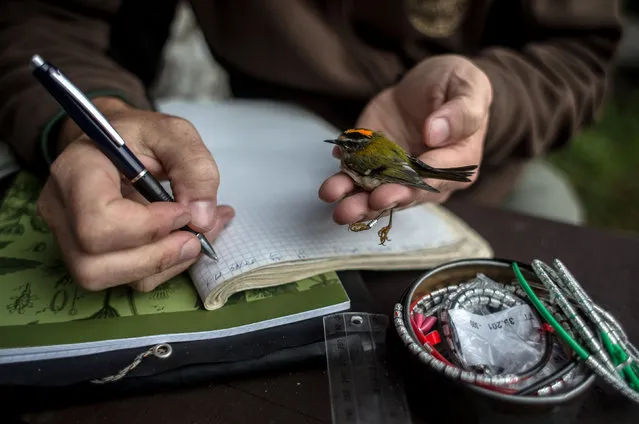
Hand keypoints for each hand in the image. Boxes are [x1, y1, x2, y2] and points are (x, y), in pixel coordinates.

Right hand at [37, 97, 233, 291]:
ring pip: (107, 279)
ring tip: (195, 238)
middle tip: (196, 234)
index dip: (147, 227)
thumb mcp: (174, 133)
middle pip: (94, 263)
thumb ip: (195, 166)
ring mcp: (67, 238)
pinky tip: (183, 241)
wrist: (117, 142)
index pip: (97, 221)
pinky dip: (163, 268)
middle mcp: (61, 210)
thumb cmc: (140, 136)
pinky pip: (123, 279)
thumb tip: (202, 219)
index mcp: (75, 171)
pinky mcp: (88, 255)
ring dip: (162, 266)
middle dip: (156, 256)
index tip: (183, 210)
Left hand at [319, 54, 491, 224]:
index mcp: (455, 164)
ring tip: (332, 198)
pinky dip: (341, 177)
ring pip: (374, 192)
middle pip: (400, 195)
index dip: (410, 189)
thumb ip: (460, 112)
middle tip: (353, 207)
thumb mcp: (468, 88)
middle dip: (375, 202)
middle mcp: (425, 177)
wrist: (428, 83)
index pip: (433, 181)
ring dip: (352, 199)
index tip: (388, 192)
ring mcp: (395, 171)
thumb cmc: (456, 86)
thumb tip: (436, 133)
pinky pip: (355, 173)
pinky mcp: (372, 161)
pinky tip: (329, 180)